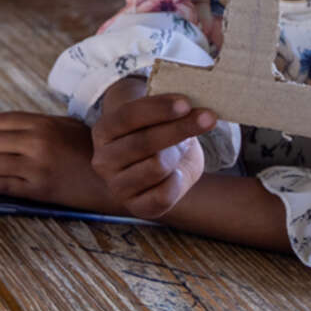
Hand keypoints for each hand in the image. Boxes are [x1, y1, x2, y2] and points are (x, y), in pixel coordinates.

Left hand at [0, 112, 120, 211]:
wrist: (112, 181)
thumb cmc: (92, 151)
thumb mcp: (68, 126)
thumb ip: (41, 123)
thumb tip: (12, 128)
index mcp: (44, 123)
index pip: (1, 121)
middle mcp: (37, 142)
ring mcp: (36, 167)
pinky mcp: (38, 190)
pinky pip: (2, 186)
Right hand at [90, 93, 213, 219]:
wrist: (158, 161)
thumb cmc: (157, 129)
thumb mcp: (157, 113)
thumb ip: (165, 107)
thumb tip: (190, 105)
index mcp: (104, 130)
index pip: (128, 116)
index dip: (158, 108)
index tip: (186, 103)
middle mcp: (103, 160)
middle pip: (145, 142)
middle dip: (180, 128)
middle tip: (207, 118)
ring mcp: (117, 186)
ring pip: (157, 166)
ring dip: (178, 153)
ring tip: (182, 147)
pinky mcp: (136, 207)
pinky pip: (163, 194)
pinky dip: (177, 180)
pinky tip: (178, 172)